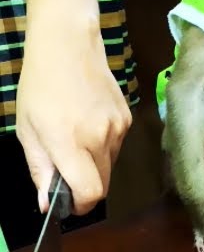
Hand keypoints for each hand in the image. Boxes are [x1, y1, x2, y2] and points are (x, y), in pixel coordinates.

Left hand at [15, 18, 130, 214]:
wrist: (69, 47)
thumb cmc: (39, 87)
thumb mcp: (27, 130)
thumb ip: (40, 169)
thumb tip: (46, 203)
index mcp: (69, 142)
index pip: (90, 191)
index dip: (81, 205)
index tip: (70, 204)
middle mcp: (100, 138)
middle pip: (103, 184)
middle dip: (86, 188)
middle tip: (66, 174)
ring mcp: (118, 128)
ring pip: (110, 165)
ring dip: (94, 165)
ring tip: (75, 140)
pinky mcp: (128, 118)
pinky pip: (117, 146)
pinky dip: (103, 147)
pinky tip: (88, 125)